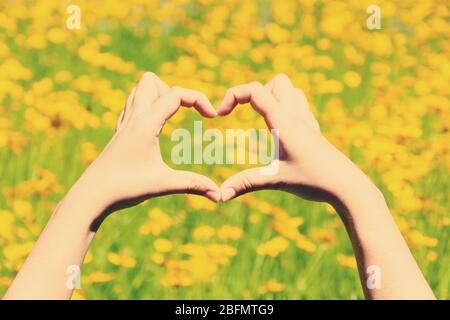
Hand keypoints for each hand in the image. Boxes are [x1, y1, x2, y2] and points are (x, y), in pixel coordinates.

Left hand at [73, 72, 219, 227]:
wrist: (91, 196)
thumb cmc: (124, 188)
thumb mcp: (163, 184)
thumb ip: (193, 184)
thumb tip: (219, 195)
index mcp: (145, 123)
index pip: (176, 94)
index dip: (199, 99)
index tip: (212, 117)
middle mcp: (133, 117)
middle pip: (151, 81)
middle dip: (174, 91)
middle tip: (186, 114)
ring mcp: (123, 124)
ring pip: (139, 91)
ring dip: (159, 97)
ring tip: (172, 118)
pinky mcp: (119, 133)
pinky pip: (132, 106)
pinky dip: (147, 108)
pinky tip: (154, 129)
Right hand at [217, 74, 374, 207]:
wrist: (348, 187)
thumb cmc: (315, 181)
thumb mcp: (276, 180)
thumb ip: (246, 184)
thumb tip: (220, 195)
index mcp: (284, 122)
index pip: (255, 90)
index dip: (233, 95)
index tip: (220, 114)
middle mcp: (297, 116)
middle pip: (276, 81)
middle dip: (254, 92)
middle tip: (243, 114)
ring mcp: (308, 121)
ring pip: (290, 90)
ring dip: (271, 97)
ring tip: (260, 120)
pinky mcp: (314, 131)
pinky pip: (298, 105)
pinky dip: (283, 108)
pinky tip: (278, 132)